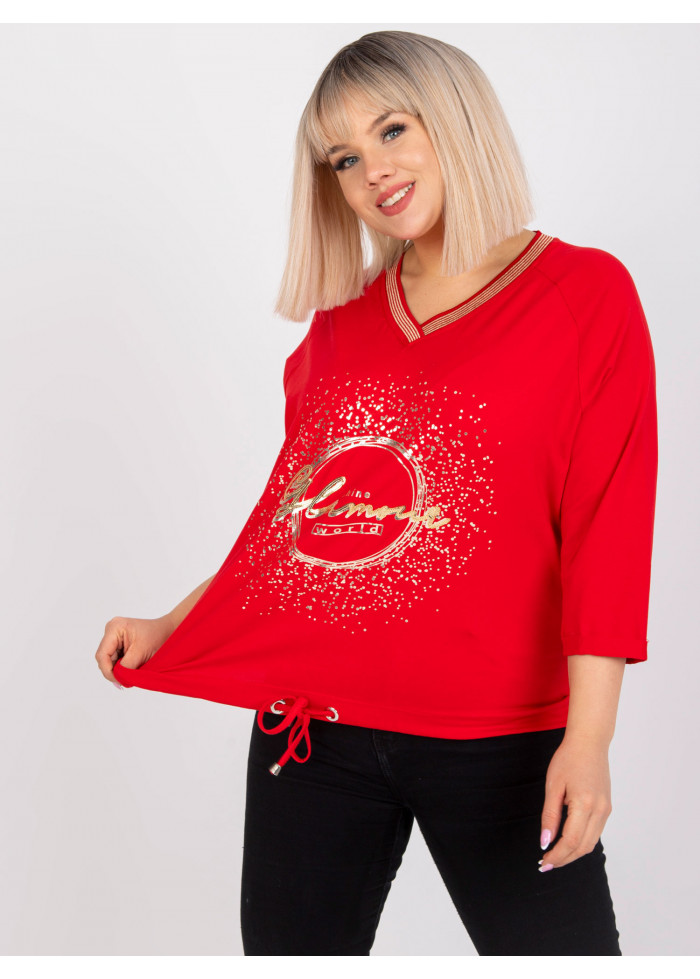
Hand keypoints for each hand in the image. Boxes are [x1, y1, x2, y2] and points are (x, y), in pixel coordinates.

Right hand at [94, 614, 175, 688]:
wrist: (168, 630)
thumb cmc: (158, 636)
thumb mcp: (141, 653)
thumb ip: (126, 667)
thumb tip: (118, 680)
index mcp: (114, 628)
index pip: (102, 655)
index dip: (108, 671)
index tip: (119, 681)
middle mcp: (111, 630)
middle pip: (104, 658)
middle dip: (114, 671)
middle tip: (126, 680)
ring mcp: (114, 636)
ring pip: (109, 660)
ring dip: (119, 669)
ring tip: (133, 671)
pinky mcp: (119, 642)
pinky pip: (115, 658)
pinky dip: (122, 665)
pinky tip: (133, 666)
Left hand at [538, 735, 612, 871]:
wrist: (589, 743)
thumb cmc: (568, 759)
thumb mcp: (553, 786)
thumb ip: (550, 815)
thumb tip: (545, 841)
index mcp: (585, 804)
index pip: (570, 841)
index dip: (556, 855)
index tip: (543, 862)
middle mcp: (600, 811)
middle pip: (582, 847)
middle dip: (564, 859)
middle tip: (546, 864)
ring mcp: (606, 810)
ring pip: (591, 843)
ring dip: (573, 854)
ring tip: (555, 857)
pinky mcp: (607, 808)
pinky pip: (595, 833)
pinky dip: (581, 842)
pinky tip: (568, 842)